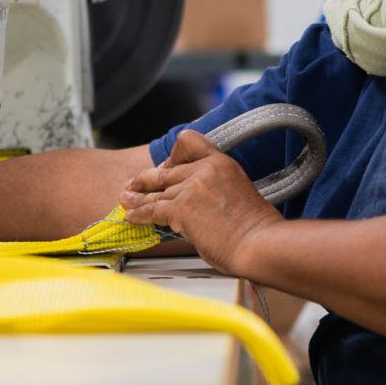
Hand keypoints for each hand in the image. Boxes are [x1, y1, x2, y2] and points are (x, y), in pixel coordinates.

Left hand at [118, 129, 281, 273]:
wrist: (259, 243)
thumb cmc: (256, 228)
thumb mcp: (238, 193)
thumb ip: (215, 189)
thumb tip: (196, 203)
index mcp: (222, 162)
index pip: (188, 141)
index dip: (172, 155)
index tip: (166, 167)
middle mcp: (205, 169)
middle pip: (165, 169)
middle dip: (146, 179)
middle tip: (134, 185)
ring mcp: (191, 187)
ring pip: (154, 191)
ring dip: (136, 198)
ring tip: (126, 201)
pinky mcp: (181, 208)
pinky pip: (152, 209)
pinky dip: (138, 214)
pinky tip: (132, 217)